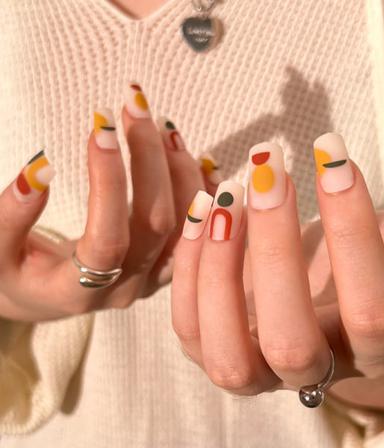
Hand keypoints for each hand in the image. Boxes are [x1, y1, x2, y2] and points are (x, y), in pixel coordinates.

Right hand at [0, 83, 216, 320]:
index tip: (101, 125)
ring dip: (181, 171)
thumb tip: (40, 168)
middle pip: (155, 223)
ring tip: (164, 125)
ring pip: (185, 226)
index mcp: (77, 291)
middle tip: (135, 107)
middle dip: (149, 159)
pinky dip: (204, 194)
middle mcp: (124, 289)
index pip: (107, 237)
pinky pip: (198, 232)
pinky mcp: (168, 268)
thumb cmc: (15, 271)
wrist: (45, 296)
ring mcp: (152, 280)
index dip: (109, 182)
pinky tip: (202, 160)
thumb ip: (10, 215)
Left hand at [171, 134, 383, 411]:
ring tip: (230, 191)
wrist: (300, 294)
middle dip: (276, 245)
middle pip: (289, 338)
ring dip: (221, 260)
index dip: (354, 231)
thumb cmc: (343, 270)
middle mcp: (307, 373)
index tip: (331, 153)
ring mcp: (250, 370)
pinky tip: (204, 208)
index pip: (370, 312)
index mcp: (366, 351)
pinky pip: (186, 321)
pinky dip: (187, 262)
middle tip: (270, 169)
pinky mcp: (205, 349)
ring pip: (225, 345)